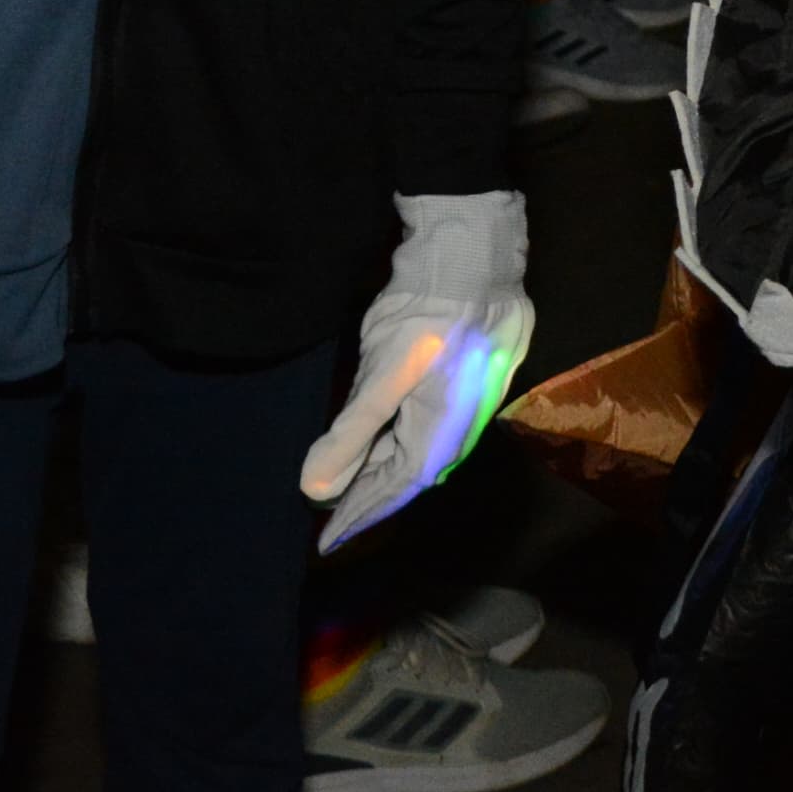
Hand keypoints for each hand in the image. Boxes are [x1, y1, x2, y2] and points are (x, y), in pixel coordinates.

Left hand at [301, 191, 532, 551]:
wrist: (477, 251)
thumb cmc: (427, 313)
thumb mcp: (382, 375)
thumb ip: (352, 433)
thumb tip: (316, 488)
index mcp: (442, 432)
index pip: (395, 489)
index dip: (359, 514)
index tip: (326, 540)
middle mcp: (462, 426)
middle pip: (412, 474)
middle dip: (372, 497)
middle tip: (333, 515)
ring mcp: (472, 399)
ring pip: (424, 449)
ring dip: (387, 469)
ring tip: (354, 483)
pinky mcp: (474, 374)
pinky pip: (433, 424)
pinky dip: (402, 440)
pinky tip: (389, 434)